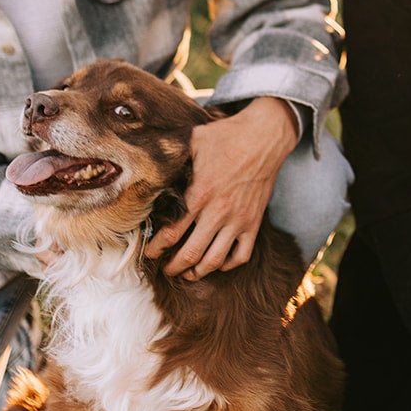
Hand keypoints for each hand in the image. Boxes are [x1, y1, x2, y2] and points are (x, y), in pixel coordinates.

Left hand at [143, 97, 299, 279]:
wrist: (263, 138)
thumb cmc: (225, 137)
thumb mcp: (192, 141)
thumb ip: (172, 158)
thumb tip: (147, 164)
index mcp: (199, 194)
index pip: (171, 232)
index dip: (156, 248)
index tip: (149, 253)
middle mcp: (218, 212)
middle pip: (191, 253)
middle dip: (173, 267)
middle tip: (165, 270)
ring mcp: (238, 220)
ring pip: (215, 260)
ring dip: (198, 272)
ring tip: (188, 273)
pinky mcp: (254, 223)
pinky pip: (241, 255)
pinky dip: (227, 265)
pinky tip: (217, 262)